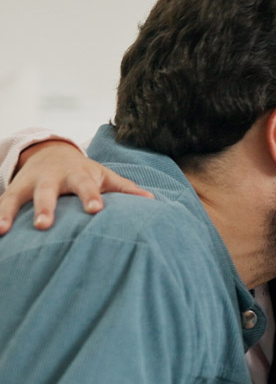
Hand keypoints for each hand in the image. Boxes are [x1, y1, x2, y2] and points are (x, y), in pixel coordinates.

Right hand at [0, 140, 152, 234]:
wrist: (51, 153)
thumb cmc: (85, 172)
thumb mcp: (104, 176)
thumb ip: (125, 189)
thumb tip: (152, 200)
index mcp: (78, 175)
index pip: (85, 186)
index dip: (90, 197)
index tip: (96, 209)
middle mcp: (52, 179)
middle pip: (47, 192)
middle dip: (45, 207)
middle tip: (44, 225)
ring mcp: (29, 185)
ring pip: (18, 198)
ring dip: (10, 213)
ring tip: (4, 230)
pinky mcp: (13, 192)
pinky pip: (2, 203)